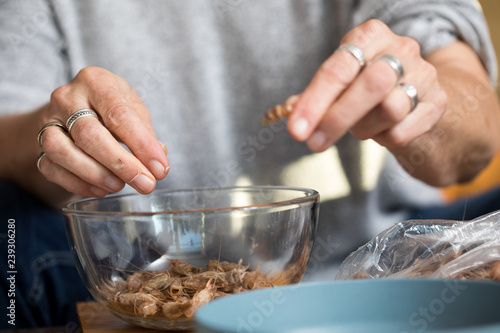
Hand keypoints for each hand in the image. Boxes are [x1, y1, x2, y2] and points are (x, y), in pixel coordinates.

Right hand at [36, 67, 169, 196]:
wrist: (75, 108)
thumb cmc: (111, 108)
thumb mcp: (133, 110)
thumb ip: (147, 134)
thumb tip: (158, 163)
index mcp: (96, 82)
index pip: (119, 114)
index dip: (141, 144)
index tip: (160, 168)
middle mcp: (67, 97)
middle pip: (89, 134)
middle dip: (121, 164)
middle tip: (145, 183)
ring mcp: (48, 120)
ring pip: (62, 151)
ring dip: (95, 174)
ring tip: (120, 186)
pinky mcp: (38, 144)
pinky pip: (51, 168)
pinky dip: (78, 184)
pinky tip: (101, 189)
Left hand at [287, 19, 446, 151]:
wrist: (415, 90)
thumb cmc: (366, 84)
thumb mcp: (340, 81)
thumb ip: (315, 95)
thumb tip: (289, 110)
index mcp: (370, 35)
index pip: (338, 68)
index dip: (315, 102)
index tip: (297, 130)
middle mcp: (401, 48)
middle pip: (371, 85)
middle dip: (337, 119)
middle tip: (314, 143)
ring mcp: (424, 74)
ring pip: (389, 110)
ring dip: (364, 129)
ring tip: (359, 127)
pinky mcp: (438, 102)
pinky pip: (403, 131)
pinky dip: (383, 138)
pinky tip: (380, 130)